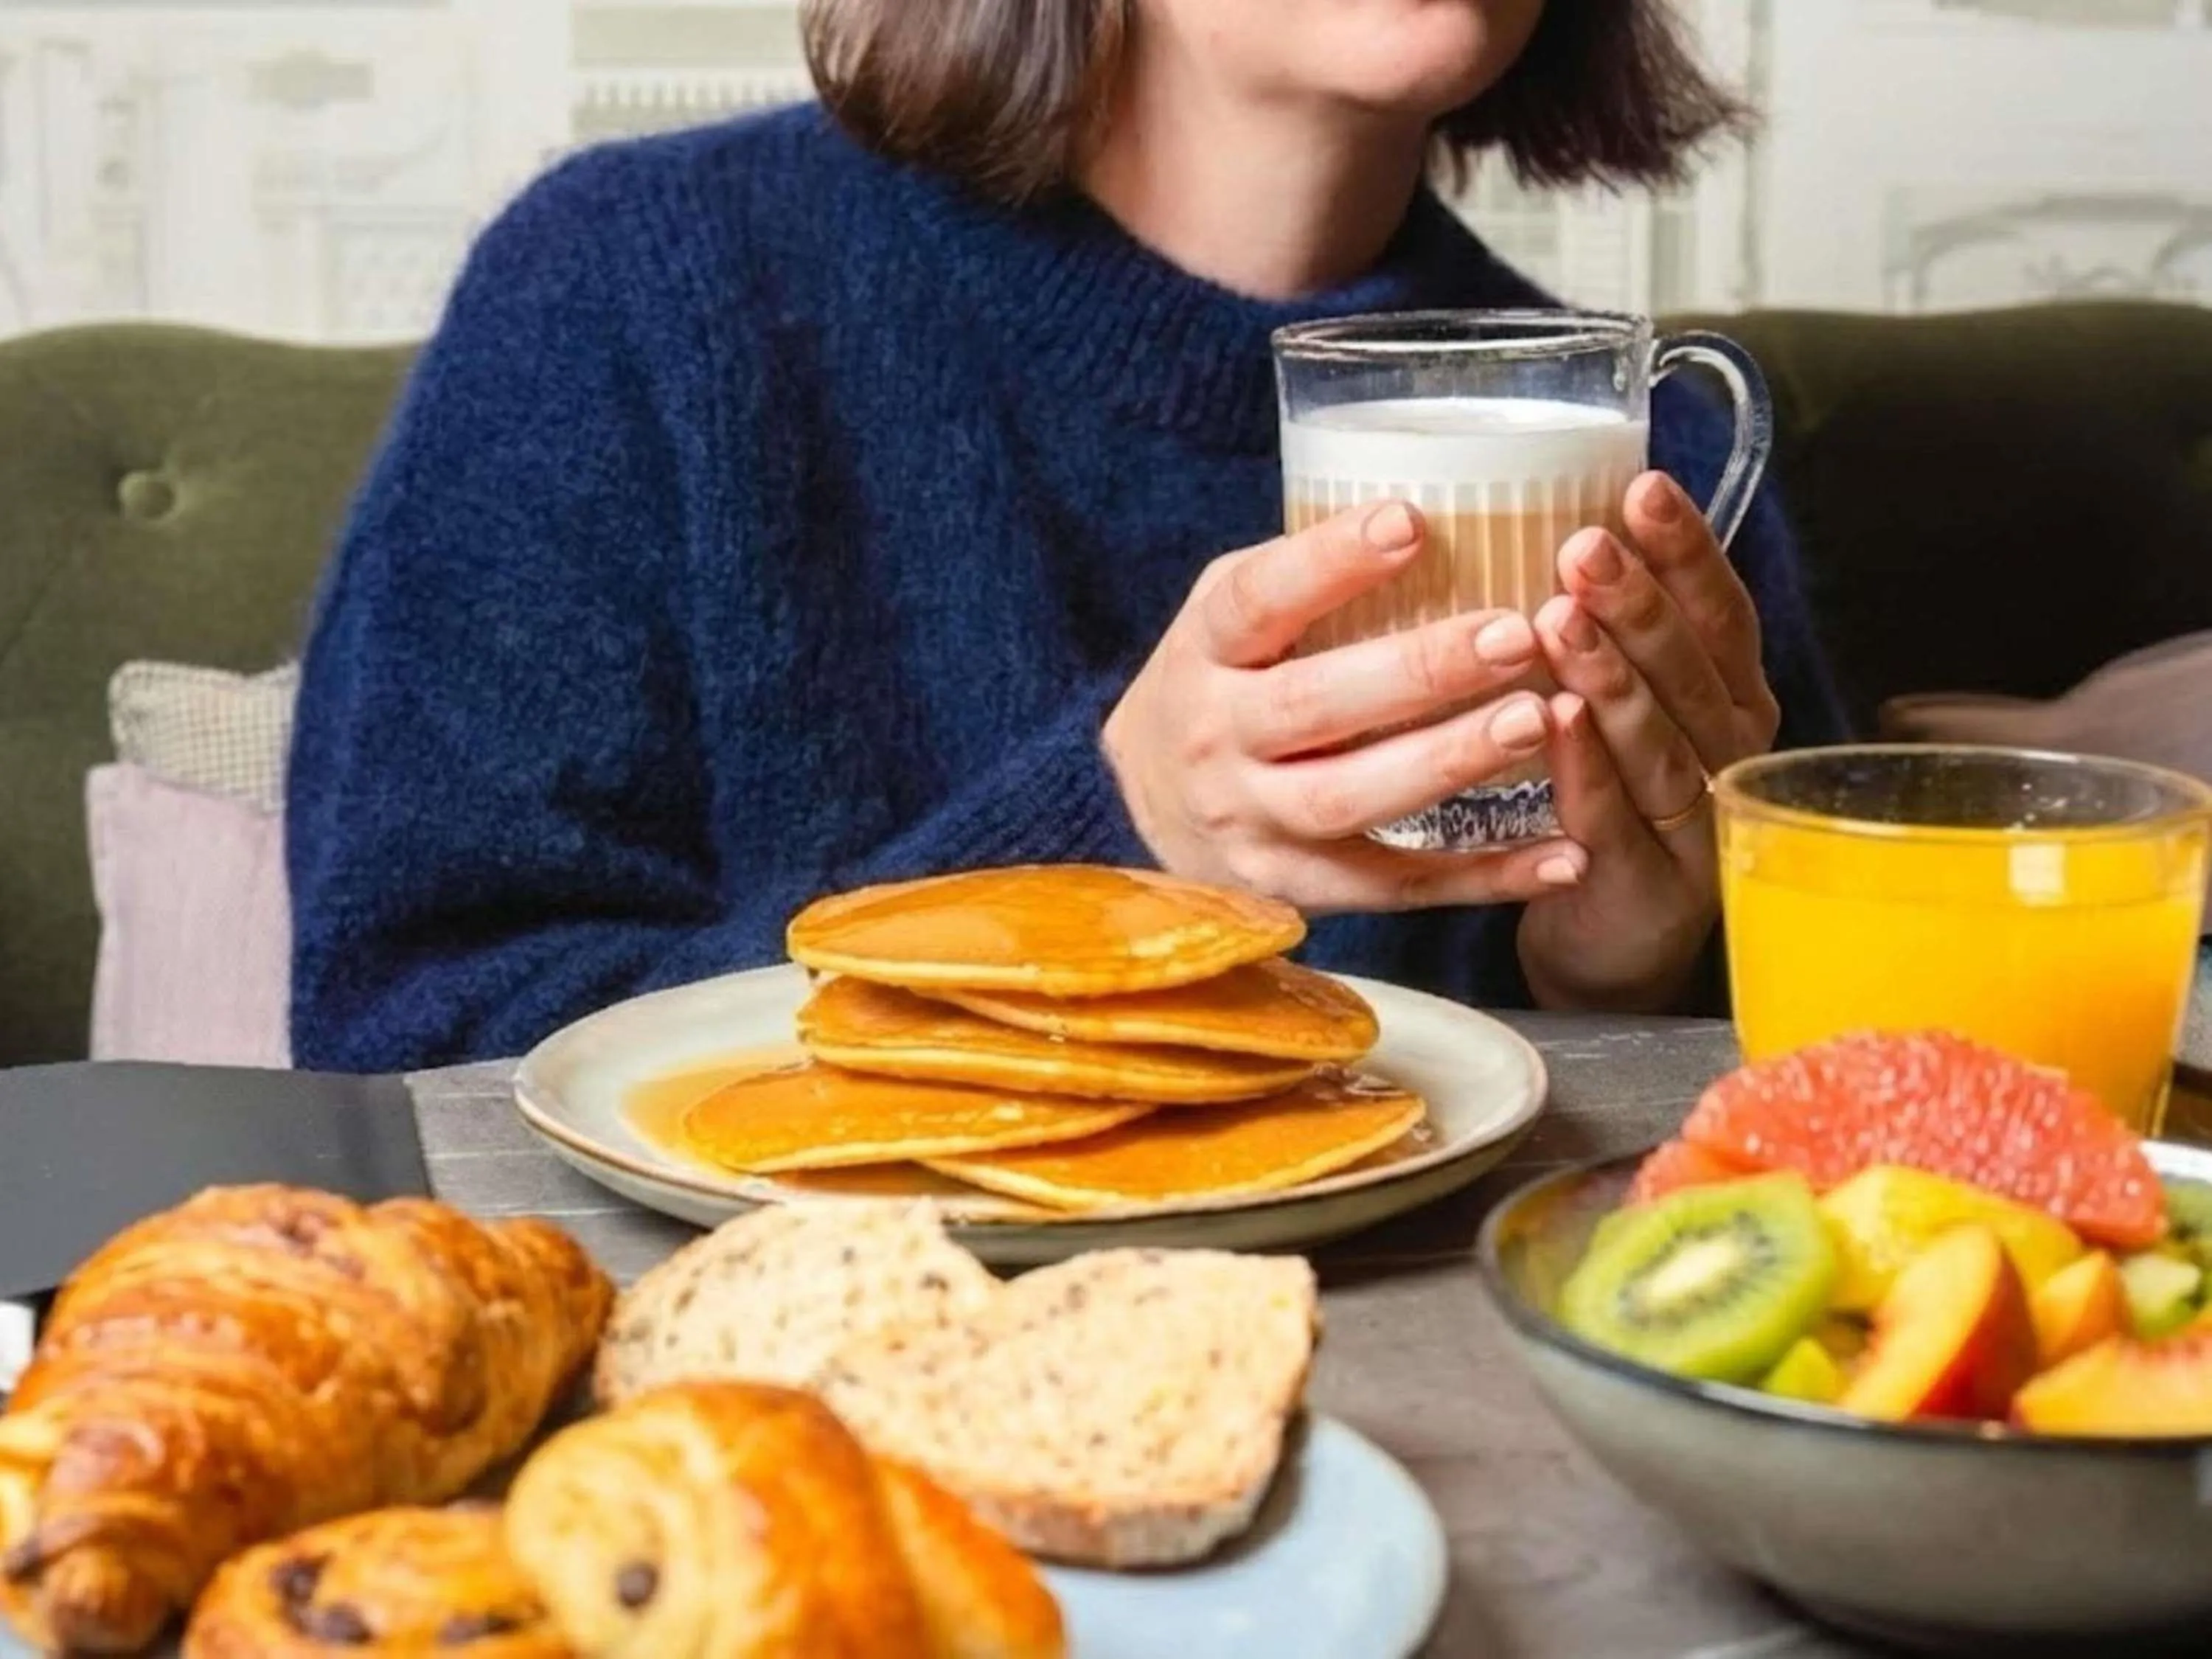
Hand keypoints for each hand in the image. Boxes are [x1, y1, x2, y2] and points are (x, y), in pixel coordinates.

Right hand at [1103, 501, 1590, 913]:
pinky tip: (1565, 855)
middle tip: (1517, 634)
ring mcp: (1250, 823)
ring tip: (1540, 720)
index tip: (1410, 522)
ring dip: (1450, 762)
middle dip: (1419, 671)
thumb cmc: (1222, 683)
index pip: (1254, 601)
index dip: (1327, 563)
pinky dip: (1483, 878)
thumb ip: (1307, 578)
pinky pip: (1394, 890)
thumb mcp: (1232, 618)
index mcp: (1203, 651)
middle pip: (1313, 707)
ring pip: (1351, 801)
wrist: (1146, 805)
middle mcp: (1215, 739)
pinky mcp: (1293, 890)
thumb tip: (1451, 502)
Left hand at [1519, 471, 1782, 1010]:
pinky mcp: (1649, 888)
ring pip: (1658, 739)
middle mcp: (1729, 757)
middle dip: (1640, 602)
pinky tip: (1553, 719)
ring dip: (1612, 676)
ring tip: (1561, 617)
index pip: (1721, 613)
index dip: (1687, 552)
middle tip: (1586, 545)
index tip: (1643, 488)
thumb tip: (1566, 517)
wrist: (1608, 946)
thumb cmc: (1613, 807)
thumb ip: (1619, 635)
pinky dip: (1586, 767)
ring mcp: (1698, 827)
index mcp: (1731, 702)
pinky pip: (1614, 817)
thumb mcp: (1631, 710)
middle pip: (1691, 670)